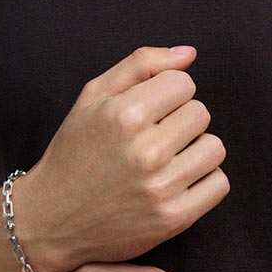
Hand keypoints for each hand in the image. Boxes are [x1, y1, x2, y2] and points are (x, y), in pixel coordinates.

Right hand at [16, 45, 229, 271]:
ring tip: (166, 159)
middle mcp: (146, 150)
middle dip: (180, 120)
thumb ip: (141, 64)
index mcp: (125, 115)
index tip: (149, 111)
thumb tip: (189, 53)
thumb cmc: (75, 151)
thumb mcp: (93, 96)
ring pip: (214, 147)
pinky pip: (218, 185)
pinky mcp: (173, 218)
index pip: (184, 83)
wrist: (52, 218)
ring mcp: (161, 187)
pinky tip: (176, 181)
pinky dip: (203, 180)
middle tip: (152, 137)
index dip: (167, 94)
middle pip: (201, 113)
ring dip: (195, 150)